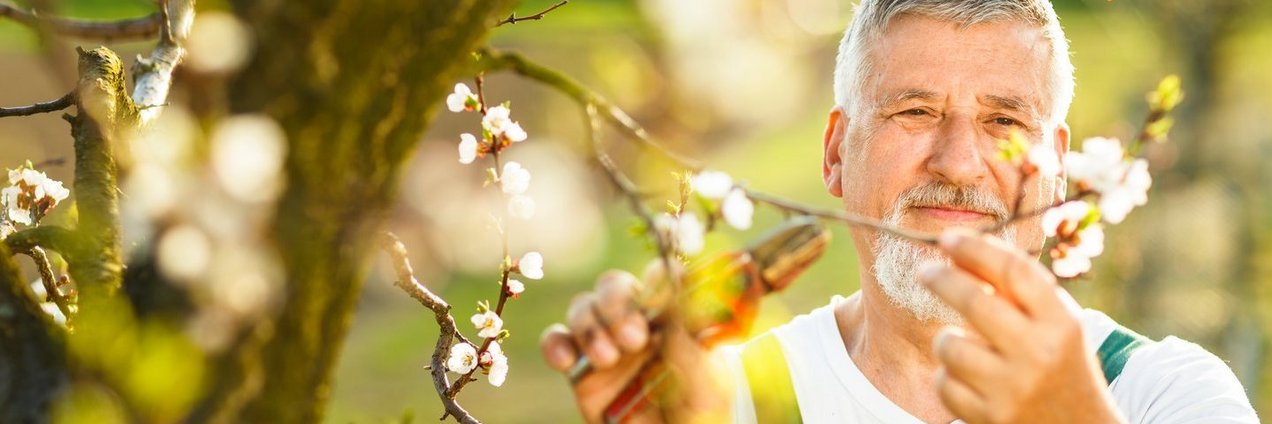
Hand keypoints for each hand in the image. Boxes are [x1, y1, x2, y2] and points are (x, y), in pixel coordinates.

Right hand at [539, 262, 728, 422]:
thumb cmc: (700, 415)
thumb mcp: (707, 386)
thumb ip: (690, 346)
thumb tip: (678, 297)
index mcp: (674, 318)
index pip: (663, 280)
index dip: (660, 277)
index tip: (663, 287)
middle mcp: (638, 323)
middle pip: (614, 286)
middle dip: (617, 305)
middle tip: (633, 339)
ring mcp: (607, 343)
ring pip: (584, 307)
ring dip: (590, 326)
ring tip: (607, 360)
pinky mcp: (580, 369)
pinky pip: (557, 341)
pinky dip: (555, 344)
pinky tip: (565, 362)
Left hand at [919, 229, 1124, 423]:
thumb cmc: (1060, 366)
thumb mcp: (1057, 326)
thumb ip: (1018, 292)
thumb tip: (959, 253)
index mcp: (1062, 324)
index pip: (1015, 271)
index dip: (976, 249)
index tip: (948, 238)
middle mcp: (1039, 353)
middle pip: (974, 301)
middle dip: (941, 278)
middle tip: (925, 270)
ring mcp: (1013, 389)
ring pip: (949, 345)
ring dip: (947, 340)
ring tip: (963, 345)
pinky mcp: (990, 418)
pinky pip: (944, 382)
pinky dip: (948, 377)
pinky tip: (968, 380)